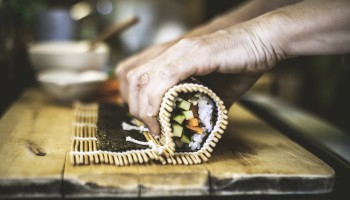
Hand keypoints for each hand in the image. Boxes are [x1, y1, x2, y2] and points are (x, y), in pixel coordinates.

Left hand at [124, 21, 280, 134]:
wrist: (265, 43)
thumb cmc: (243, 64)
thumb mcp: (218, 91)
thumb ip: (204, 105)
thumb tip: (197, 126)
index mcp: (173, 59)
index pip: (138, 77)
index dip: (137, 102)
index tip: (149, 122)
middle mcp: (172, 53)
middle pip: (134, 79)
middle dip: (136, 108)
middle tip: (150, 128)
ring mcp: (182, 52)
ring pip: (144, 79)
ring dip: (145, 108)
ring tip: (156, 127)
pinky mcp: (195, 55)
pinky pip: (165, 77)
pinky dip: (159, 100)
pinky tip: (163, 116)